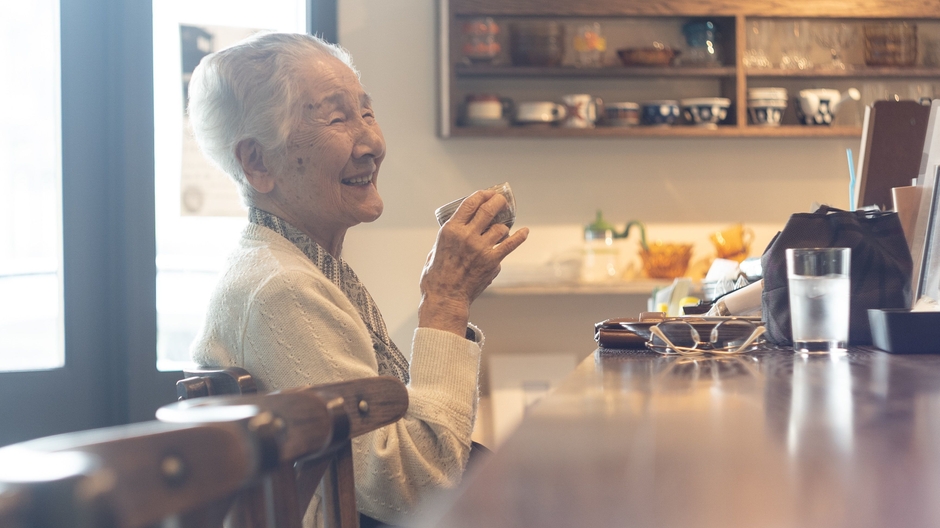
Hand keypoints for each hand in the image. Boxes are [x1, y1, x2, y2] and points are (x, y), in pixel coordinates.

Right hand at [418, 190, 528, 336]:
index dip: (482, 195)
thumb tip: (463, 228)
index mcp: (451, 230)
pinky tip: (524, 231)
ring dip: (503, 226)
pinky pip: (510, 244)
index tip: (488, 193)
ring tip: (502, 228)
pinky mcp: (492, 262)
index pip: (470, 203)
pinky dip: (519, 236)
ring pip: (500, 228)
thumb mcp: (436, 248)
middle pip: (488, 210)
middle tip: (502, 201)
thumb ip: (451, 237)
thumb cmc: (437, 276)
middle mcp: (467, 236)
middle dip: (498, 201)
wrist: (446, 297)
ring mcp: (481, 249)